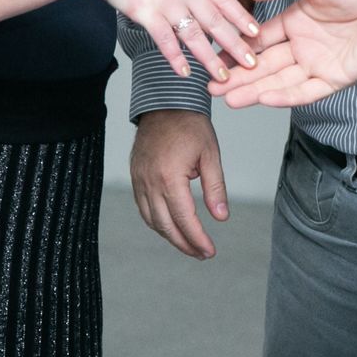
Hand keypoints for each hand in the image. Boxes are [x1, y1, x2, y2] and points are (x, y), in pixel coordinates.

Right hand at [86, 0, 260, 78]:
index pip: (224, 0)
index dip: (241, 18)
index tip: (257, 33)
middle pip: (216, 20)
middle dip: (236, 44)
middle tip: (252, 62)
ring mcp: (166, 1)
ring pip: (194, 34)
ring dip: (209, 58)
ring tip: (222, 76)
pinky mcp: (145, 12)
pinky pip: (165, 39)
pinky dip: (176, 57)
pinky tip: (184, 72)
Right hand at [132, 110, 227, 258]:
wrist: (165, 102)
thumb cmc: (190, 125)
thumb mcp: (210, 154)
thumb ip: (215, 187)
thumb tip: (221, 218)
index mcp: (170, 177)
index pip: (184, 218)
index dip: (197, 239)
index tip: (209, 251)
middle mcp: (150, 182)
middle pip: (165, 225)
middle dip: (184, 244)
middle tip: (202, 253)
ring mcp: (139, 180)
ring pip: (152, 220)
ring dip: (170, 236)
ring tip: (189, 244)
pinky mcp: (135, 177)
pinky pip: (143, 208)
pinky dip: (156, 222)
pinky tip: (170, 226)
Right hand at [208, 0, 356, 108]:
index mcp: (296, 21)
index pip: (260, 39)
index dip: (238, 48)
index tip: (216, 56)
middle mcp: (303, 45)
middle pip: (265, 65)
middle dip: (239, 76)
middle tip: (213, 86)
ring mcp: (318, 64)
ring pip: (279, 81)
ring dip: (254, 90)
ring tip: (228, 98)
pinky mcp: (335, 79)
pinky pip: (306, 91)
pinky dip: (285, 96)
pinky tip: (264, 98)